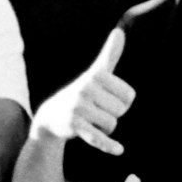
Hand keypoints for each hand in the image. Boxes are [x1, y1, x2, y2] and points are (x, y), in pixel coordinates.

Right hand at [33, 30, 134, 155]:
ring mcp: (79, 107)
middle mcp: (86, 89)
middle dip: (113, 116)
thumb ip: (110, 55)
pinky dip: (108, 145)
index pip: (129, 96)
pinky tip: (119, 150)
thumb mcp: (95, 74)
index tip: (108, 100)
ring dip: (106, 129)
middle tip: (97, 112)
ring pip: (112, 124)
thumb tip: (119, 31)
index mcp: (96, 76)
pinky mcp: (75, 125)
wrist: (52, 116)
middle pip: (120, 111)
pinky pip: (98, 137)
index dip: (122, 103)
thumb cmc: (80, 94)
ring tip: (92, 122)